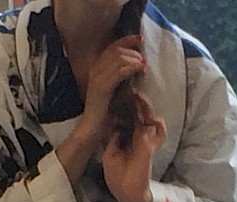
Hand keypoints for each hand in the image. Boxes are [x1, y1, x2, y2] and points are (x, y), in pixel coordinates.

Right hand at [74, 35, 146, 153]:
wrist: (92, 128)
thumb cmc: (105, 112)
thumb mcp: (113, 90)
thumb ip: (120, 78)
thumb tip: (135, 68)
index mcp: (97, 68)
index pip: (112, 47)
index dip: (127, 40)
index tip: (140, 39)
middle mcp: (95, 70)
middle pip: (116, 50)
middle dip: (133, 51)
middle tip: (144, 59)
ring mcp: (98, 77)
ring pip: (118, 58)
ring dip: (134, 59)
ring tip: (144, 65)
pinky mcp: (102, 87)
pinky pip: (119, 71)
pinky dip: (132, 67)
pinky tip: (140, 69)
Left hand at [103, 92, 166, 201]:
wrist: (125, 191)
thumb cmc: (117, 174)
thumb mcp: (109, 151)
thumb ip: (112, 136)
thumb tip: (111, 121)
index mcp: (128, 136)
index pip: (127, 115)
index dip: (124, 103)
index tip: (118, 90)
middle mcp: (138, 136)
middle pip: (139, 113)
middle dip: (134, 99)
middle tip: (129, 87)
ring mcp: (146, 141)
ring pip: (149, 118)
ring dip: (145, 106)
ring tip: (138, 95)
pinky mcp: (150, 147)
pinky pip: (159, 132)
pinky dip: (158, 124)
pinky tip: (153, 117)